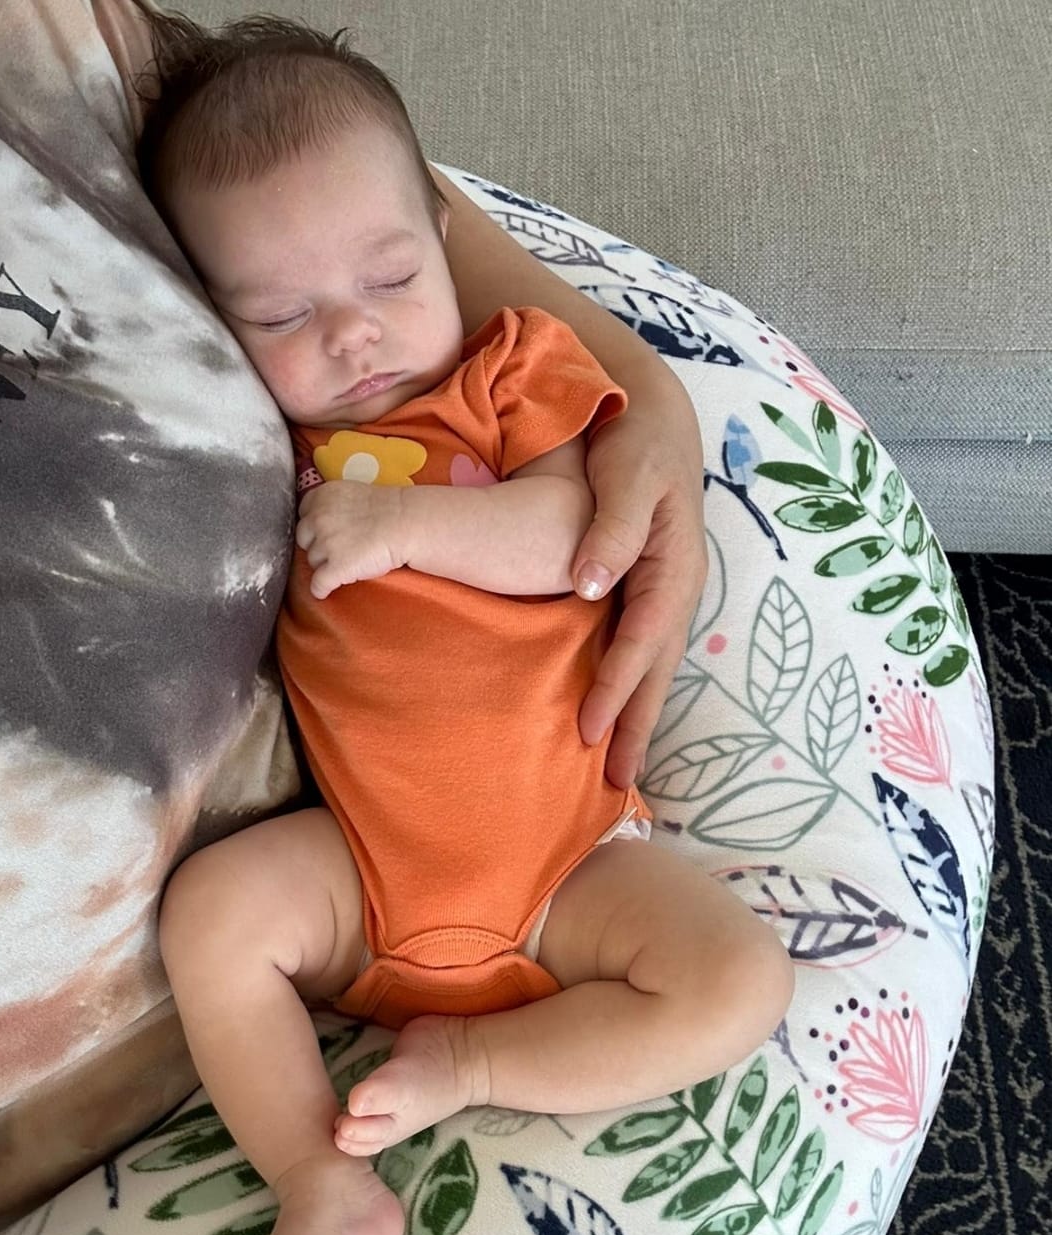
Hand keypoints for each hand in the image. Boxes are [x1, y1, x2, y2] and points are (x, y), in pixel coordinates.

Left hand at [295, 480, 407, 597]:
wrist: (408, 524)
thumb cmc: (389, 510)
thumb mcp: (352, 493)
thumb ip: (331, 503)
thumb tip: (322, 521)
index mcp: (320, 496)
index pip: (304, 515)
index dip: (315, 526)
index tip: (326, 532)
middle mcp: (317, 518)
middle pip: (304, 539)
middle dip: (317, 544)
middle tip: (338, 548)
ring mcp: (325, 544)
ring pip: (312, 561)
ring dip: (325, 564)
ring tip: (347, 563)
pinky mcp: (336, 568)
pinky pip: (318, 584)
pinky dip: (321, 589)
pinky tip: (325, 591)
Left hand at [573, 388, 706, 788]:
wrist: (655, 416)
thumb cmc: (637, 441)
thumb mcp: (628, 474)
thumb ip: (610, 526)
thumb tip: (589, 584)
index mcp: (674, 568)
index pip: (641, 643)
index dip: (615, 689)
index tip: (586, 730)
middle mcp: (677, 590)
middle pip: (656, 673)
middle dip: (636, 730)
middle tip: (615, 788)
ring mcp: (667, 594)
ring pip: (652, 669)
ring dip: (636, 720)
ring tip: (617, 772)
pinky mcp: (651, 591)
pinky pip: (643, 651)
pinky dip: (631, 689)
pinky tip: (615, 715)